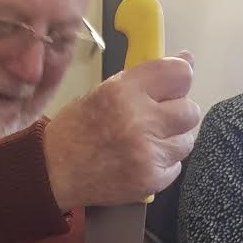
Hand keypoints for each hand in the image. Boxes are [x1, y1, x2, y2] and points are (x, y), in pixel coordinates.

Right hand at [44, 54, 199, 211]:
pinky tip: (140, 161)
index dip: (178, 82)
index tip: (169, 90)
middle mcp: (140, 121)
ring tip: (145, 143)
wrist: (52, 172)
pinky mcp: (151, 181)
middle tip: (154, 120)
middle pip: (190, 111)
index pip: (181, 75)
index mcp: (124, 91)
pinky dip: (162, 164)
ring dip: (170, 141)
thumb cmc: (75, 129)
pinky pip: (176, 166)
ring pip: (186, 141)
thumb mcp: (104, 91)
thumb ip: (146, 78)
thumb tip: (187, 60)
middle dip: (175, 115)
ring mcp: (148, 154)